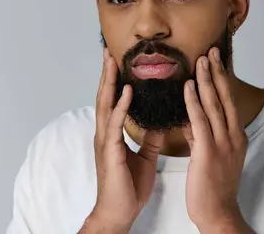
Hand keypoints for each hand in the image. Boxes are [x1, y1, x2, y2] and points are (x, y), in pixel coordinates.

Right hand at [80, 49, 164, 232]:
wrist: (119, 212)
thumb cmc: (127, 187)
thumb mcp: (143, 158)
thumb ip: (149, 139)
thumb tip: (158, 124)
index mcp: (112, 134)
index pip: (112, 101)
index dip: (114, 81)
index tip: (116, 62)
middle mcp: (105, 133)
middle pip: (104, 97)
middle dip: (106, 74)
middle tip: (109, 52)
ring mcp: (105, 141)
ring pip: (105, 105)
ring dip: (109, 82)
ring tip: (113, 62)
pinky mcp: (110, 151)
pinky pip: (115, 124)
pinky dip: (121, 106)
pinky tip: (126, 92)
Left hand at [182, 47, 252, 232]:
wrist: (218, 212)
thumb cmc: (214, 186)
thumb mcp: (211, 156)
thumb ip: (201, 136)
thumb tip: (191, 121)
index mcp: (235, 136)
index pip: (228, 101)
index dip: (222, 79)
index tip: (216, 60)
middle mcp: (233, 136)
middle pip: (224, 97)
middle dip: (217, 72)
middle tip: (210, 51)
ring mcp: (222, 143)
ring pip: (214, 104)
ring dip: (206, 80)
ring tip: (200, 60)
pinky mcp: (208, 151)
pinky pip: (199, 120)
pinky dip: (193, 101)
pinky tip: (188, 86)